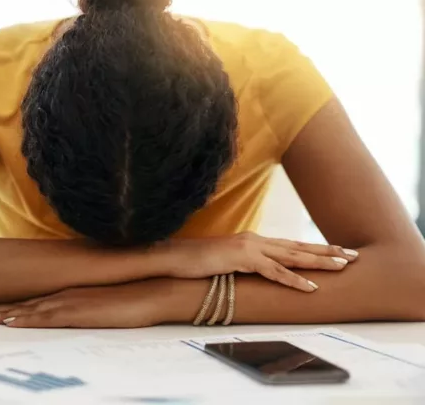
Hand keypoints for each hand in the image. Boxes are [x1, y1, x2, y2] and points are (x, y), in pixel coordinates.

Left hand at [0, 279, 173, 327]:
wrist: (152, 291)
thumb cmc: (130, 298)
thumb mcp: (101, 303)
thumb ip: (84, 305)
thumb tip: (73, 313)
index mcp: (67, 293)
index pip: (31, 300)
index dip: (5, 305)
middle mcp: (63, 295)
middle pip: (22, 304)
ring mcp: (69, 302)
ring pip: (27, 310)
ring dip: (1, 314)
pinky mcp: (78, 312)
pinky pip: (46, 317)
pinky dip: (25, 318)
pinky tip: (9, 321)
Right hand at [162, 232, 357, 291]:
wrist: (174, 256)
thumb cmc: (197, 261)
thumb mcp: (227, 261)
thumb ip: (245, 264)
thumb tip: (259, 273)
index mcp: (253, 241)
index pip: (290, 244)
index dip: (314, 248)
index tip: (336, 252)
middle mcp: (255, 240)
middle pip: (298, 246)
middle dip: (327, 251)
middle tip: (352, 256)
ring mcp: (249, 248)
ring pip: (292, 256)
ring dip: (319, 262)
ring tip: (342, 267)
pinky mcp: (242, 259)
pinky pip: (274, 272)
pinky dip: (294, 280)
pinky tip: (311, 287)